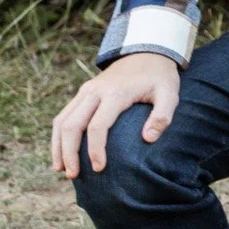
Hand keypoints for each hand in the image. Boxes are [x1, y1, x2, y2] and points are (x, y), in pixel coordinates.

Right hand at [50, 52, 180, 178]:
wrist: (146, 52)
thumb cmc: (159, 77)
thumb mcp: (169, 94)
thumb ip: (162, 116)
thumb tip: (148, 139)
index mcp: (115, 93)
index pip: (98, 126)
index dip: (95, 149)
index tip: (99, 168)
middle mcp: (94, 91)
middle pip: (72, 125)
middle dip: (69, 152)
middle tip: (72, 176)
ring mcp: (85, 91)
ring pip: (62, 121)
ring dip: (58, 146)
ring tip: (61, 169)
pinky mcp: (82, 93)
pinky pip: (64, 116)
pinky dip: (59, 135)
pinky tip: (61, 153)